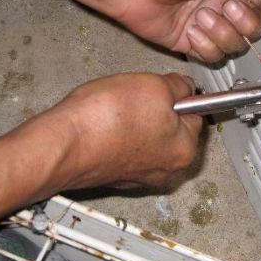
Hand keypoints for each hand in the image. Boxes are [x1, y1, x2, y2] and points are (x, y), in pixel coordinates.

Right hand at [38, 72, 201, 188]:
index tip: (166, 86)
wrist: (63, 143)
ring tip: (117, 107)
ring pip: (146, 136)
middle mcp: (165, 170)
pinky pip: (122, 146)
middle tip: (137, 96)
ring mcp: (137, 176)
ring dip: (135, 121)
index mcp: (184, 151)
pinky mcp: (112, 174)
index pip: (196, 115)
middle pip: (171, 128)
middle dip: (157, 109)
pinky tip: (104, 121)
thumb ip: (178, 86)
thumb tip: (184, 86)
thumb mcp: (156, 85)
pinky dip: (116, 133)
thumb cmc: (107, 119)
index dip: (179, 94)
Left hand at [65, 0, 260, 62]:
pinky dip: (204, 45)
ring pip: (234, 44)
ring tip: (200, 15)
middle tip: (225, 6)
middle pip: (254, 28)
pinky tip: (190, 30)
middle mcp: (221, 0)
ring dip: (220, 32)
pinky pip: (211, 55)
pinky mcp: (189, 41)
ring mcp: (205, 22)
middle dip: (244, 21)